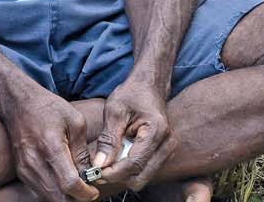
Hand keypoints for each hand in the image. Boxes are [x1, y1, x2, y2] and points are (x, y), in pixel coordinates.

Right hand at [2, 85, 96, 201]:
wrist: (18, 103)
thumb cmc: (48, 107)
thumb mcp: (75, 121)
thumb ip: (83, 151)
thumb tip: (90, 174)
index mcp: (51, 147)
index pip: (69, 184)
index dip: (85, 193)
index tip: (94, 191)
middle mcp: (34, 161)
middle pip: (58, 197)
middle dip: (76, 198)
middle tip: (88, 191)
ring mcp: (25, 168)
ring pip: (49, 197)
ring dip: (65, 196)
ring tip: (77, 185)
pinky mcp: (21, 171)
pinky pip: (40, 190)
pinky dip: (54, 191)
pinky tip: (62, 179)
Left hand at [89, 75, 174, 192]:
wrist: (150, 86)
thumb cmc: (132, 94)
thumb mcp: (115, 111)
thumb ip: (108, 139)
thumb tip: (99, 165)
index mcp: (157, 131)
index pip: (134, 164)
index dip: (113, 173)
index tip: (94, 173)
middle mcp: (168, 144)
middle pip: (140, 177)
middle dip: (118, 177)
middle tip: (98, 170)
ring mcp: (169, 151)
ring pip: (143, 177)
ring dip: (123, 175)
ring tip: (107, 162)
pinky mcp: (164, 154)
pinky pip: (145, 171)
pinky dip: (130, 170)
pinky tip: (118, 158)